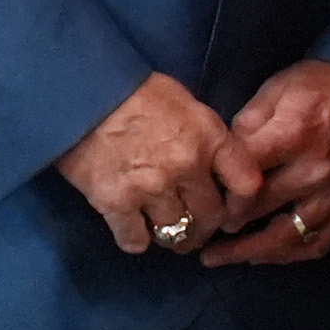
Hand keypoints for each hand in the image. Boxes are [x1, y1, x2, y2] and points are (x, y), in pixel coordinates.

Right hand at [54, 73, 261, 258]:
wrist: (82, 90)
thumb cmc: (135, 89)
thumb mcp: (186, 104)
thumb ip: (206, 138)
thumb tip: (215, 168)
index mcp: (209, 137)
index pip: (247, 184)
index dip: (243, 203)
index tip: (232, 210)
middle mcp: (187, 167)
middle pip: (211, 217)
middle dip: (205, 228)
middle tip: (195, 230)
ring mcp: (152, 188)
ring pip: (176, 233)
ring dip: (172, 237)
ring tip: (164, 232)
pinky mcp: (115, 203)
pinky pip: (135, 240)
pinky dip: (135, 239)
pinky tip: (132, 231)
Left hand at [197, 59, 329, 263]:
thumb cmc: (322, 85)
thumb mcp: (277, 89)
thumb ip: (247, 124)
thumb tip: (225, 158)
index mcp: (294, 136)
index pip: (245, 177)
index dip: (219, 192)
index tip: (202, 198)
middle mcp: (316, 170)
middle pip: (262, 209)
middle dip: (226, 224)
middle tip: (199, 232)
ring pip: (289, 237)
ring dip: (252, 251)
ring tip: (224, 257)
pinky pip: (319, 242)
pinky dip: (289, 254)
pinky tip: (267, 255)